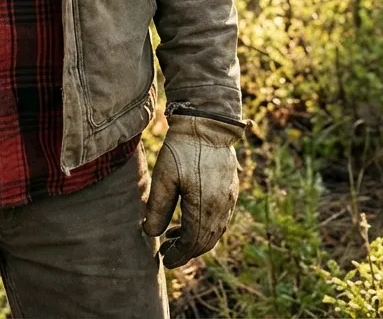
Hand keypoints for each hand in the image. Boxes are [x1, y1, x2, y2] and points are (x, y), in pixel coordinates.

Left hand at [143, 112, 241, 268]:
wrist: (207, 123)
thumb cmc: (182, 149)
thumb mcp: (163, 177)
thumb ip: (157, 208)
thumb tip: (151, 234)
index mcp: (206, 208)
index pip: (193, 243)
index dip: (179, 255)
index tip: (165, 260)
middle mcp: (222, 208)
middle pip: (206, 241)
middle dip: (186, 250)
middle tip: (167, 252)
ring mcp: (229, 198)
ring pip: (214, 231)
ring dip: (196, 238)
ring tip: (173, 236)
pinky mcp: (230, 189)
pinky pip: (219, 217)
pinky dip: (205, 225)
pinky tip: (189, 218)